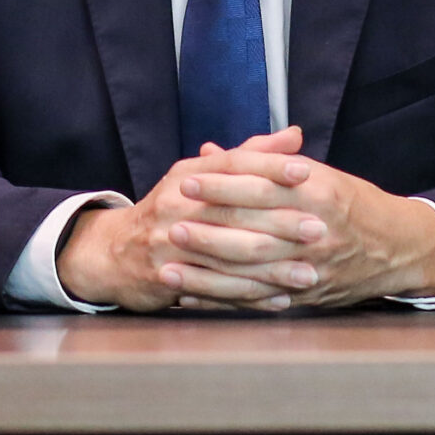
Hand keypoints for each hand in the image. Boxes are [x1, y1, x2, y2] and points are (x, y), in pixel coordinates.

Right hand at [57, 128, 325, 310]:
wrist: (114, 251)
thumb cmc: (172, 209)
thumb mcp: (202, 177)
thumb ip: (250, 156)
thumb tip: (295, 135)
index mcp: (189, 176)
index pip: (233, 164)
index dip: (269, 166)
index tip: (307, 171)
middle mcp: (176, 205)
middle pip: (234, 212)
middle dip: (281, 222)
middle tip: (320, 229)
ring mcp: (168, 243)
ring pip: (229, 257)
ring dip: (272, 269)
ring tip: (310, 274)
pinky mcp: (167, 278)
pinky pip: (215, 290)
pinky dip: (249, 297)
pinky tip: (280, 300)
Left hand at [169, 128, 434, 311]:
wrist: (399, 247)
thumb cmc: (351, 203)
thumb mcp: (317, 173)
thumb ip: (262, 164)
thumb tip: (211, 151)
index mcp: (318, 192)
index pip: (261, 186)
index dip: (222, 184)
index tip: (186, 181)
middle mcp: (316, 230)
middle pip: (254, 231)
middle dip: (209, 230)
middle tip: (170, 225)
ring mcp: (313, 268)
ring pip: (253, 273)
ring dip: (207, 274)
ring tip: (169, 270)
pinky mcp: (308, 297)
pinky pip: (259, 302)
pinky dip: (223, 302)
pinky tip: (193, 299)